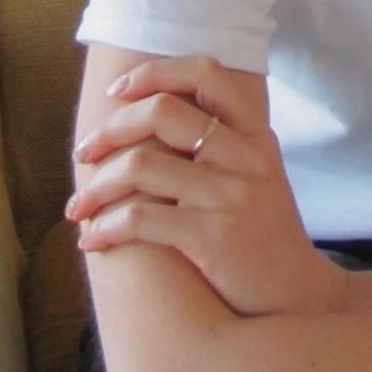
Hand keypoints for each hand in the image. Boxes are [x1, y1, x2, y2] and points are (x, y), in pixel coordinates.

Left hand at [67, 54, 348, 317]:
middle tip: (83, 153)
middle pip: (161, 112)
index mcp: (255, 133)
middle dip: (109, 130)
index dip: (155, 72)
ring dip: (96, 187)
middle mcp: (246, 156)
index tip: (119, 90)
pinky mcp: (213, 238)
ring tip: (77, 207)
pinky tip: (92, 240)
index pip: (206, 72)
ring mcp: (231, 195)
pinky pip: (139, 219)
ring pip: (141, 165)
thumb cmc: (261, 234)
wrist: (294, 299)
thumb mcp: (255, 175)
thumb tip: (147, 115)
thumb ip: (219, 142)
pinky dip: (105, 228)